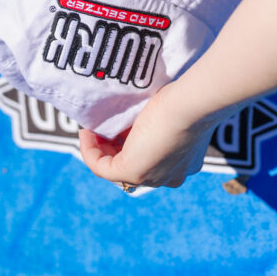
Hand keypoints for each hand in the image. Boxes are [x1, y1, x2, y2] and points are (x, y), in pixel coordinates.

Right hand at [79, 86, 218, 189]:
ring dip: (99, 147)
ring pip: (116, 168)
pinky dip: (89, 150)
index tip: (118, 119)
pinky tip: (85, 131)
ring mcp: (150, 177)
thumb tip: (143, 109)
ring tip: (92, 125)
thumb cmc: (186, 98)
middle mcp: (169, 175)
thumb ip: (160, 116)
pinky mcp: (133, 172)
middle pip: (133, 163)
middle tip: (102, 123)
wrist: (190, 104)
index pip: (153, 156)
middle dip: (112, 145)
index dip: (131, 139)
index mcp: (184, 161)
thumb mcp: (172, 109)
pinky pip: (101, 167)